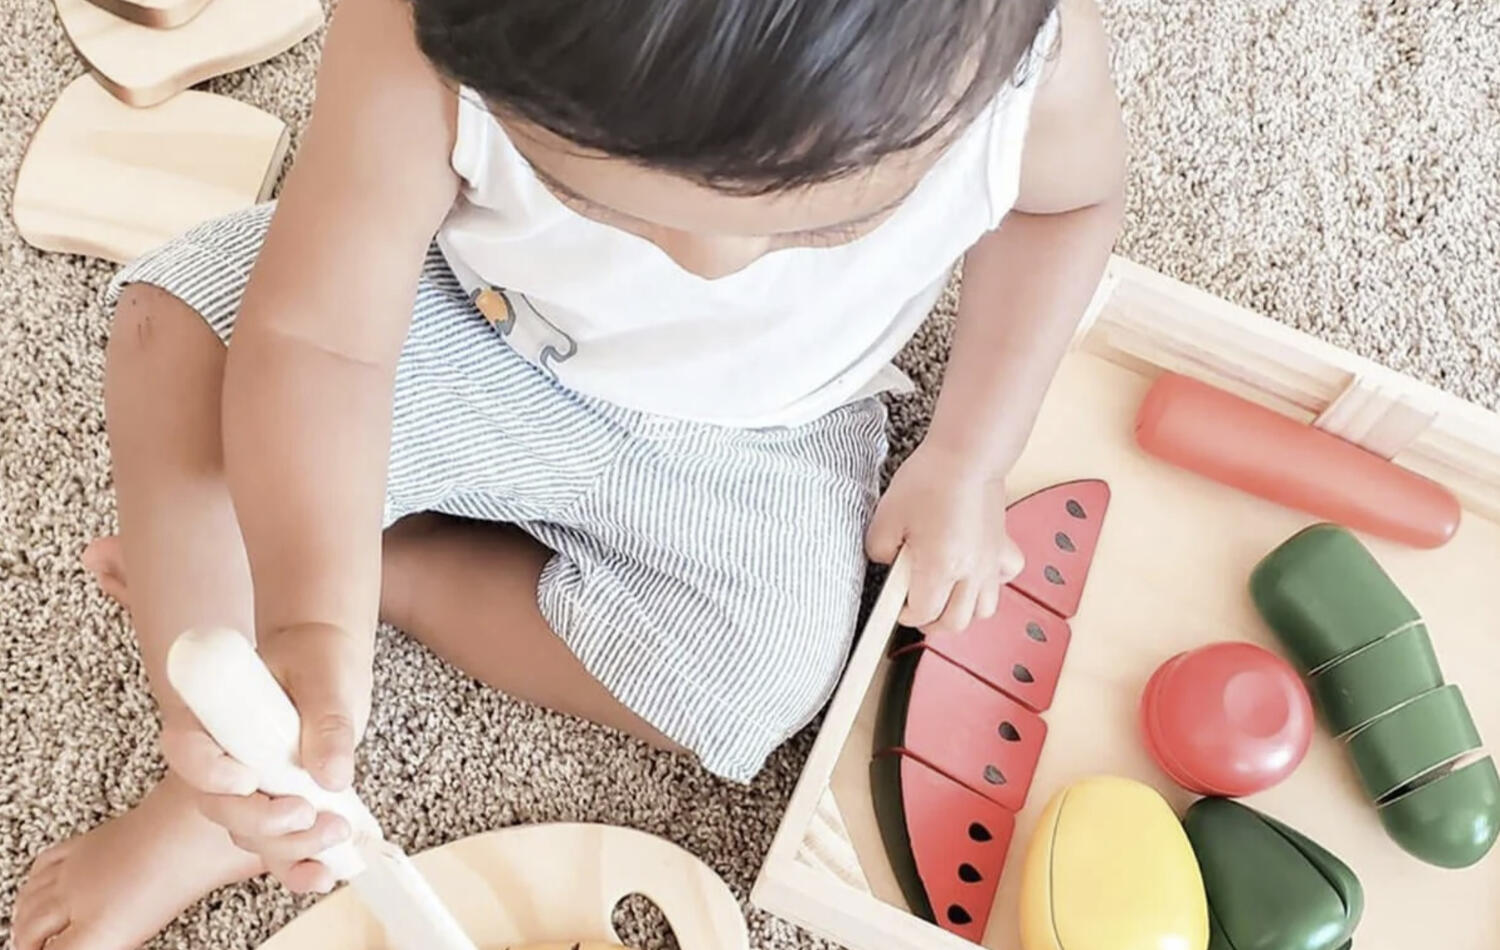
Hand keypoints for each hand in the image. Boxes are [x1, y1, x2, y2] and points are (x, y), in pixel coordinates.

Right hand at [161, 623, 372, 892]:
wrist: (328, 667)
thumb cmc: (317, 660)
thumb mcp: (324, 679)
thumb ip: (326, 722)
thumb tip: (332, 775)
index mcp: (213, 715)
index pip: (186, 749)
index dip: (207, 772)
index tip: (246, 778)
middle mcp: (222, 759)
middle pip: (218, 806)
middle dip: (259, 820)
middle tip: (304, 812)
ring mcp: (248, 789)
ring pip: (249, 833)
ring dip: (289, 845)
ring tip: (336, 831)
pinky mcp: (277, 807)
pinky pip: (278, 847)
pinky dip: (299, 866)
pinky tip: (326, 872)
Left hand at [866, 442, 1024, 635]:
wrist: (966, 455)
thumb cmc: (929, 480)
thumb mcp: (886, 517)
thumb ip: (880, 550)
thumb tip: (889, 563)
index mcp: (939, 567)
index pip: (923, 613)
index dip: (904, 615)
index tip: (896, 606)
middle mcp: (970, 571)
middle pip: (955, 622)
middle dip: (932, 622)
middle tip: (917, 606)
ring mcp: (990, 562)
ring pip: (983, 610)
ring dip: (961, 610)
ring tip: (944, 595)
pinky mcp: (1003, 547)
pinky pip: (1004, 579)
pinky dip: (991, 584)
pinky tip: (975, 571)